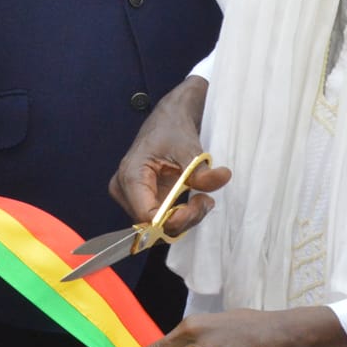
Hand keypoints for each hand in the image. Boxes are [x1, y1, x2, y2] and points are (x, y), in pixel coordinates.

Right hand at [107, 76, 228, 237]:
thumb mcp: (189, 149)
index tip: (199, 204)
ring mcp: (132, 197)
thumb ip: (202, 170)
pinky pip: (161, 219)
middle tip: (206, 200)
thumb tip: (222, 177)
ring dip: (184, 218)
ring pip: (158, 226)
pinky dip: (181, 215)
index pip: (147, 216)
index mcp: (131, 176)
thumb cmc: (172, 130)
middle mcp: (124, 190)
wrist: (168, 120)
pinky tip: (195, 200)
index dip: (174, 220)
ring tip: (203, 198)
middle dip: (183, 218)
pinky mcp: (143, 200)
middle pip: (153, 225)